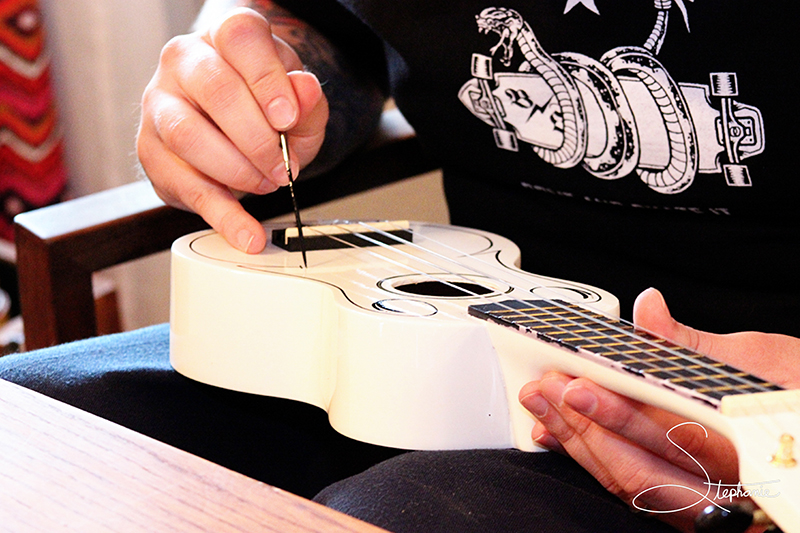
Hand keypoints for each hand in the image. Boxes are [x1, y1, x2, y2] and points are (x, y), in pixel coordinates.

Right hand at [137, 7, 327, 252]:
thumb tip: (305, 91)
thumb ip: (308, 102)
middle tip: (284, 167)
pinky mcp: (150, 149)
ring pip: (187, 134)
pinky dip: (222, 216)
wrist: (235, 128)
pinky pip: (184, 185)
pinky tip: (246, 233)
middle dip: (258, 138)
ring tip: (266, 184)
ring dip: (237, 170)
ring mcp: (159, 103)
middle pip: (215, 89)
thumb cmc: (264, 107)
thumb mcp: (299, 104)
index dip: (267, 80)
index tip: (289, 118)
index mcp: (225, 37)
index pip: (241, 40)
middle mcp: (184, 61)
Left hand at [519, 288, 799, 531]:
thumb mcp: (759, 360)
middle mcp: (730, 489)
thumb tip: (649, 309)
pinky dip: (596, 462)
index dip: (620, 413)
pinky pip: (635, 492)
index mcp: (749, 447)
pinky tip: (565, 439)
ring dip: (581, 445)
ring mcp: (708, 506)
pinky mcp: (688, 507)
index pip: (676, 435)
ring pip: (633, 485)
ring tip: (545, 408)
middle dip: (585, 428)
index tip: (578, 386)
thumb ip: (694, 345)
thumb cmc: (796, 391)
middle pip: (642, 469)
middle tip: (547, 391)